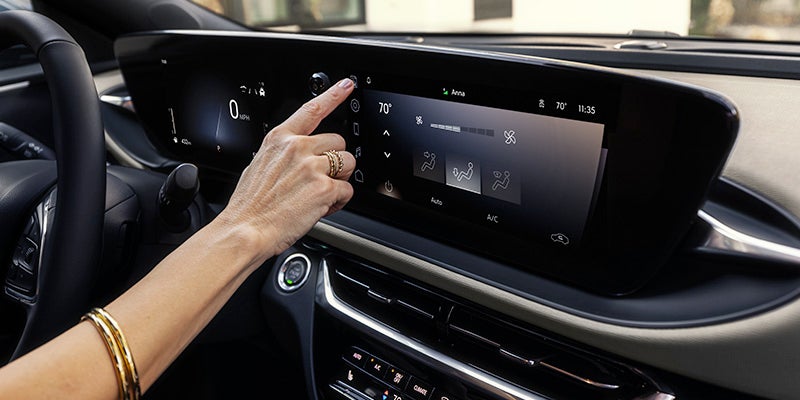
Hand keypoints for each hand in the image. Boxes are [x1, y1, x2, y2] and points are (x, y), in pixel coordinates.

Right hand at [217, 78, 355, 260]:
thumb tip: (297, 158)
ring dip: (339, 180)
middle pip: (339, 143)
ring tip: (318, 195)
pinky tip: (320, 208)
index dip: (333, 94)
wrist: (245, 230)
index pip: (311, 109)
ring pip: (347, 164)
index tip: (347, 85)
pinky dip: (338, 202)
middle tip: (319, 180)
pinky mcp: (324, 188)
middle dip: (335, 161)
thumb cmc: (249, 206)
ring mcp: (312, 167)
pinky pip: (347, 191)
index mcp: (280, 139)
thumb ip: (282, 155)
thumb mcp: (259, 166)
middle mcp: (297, 148)